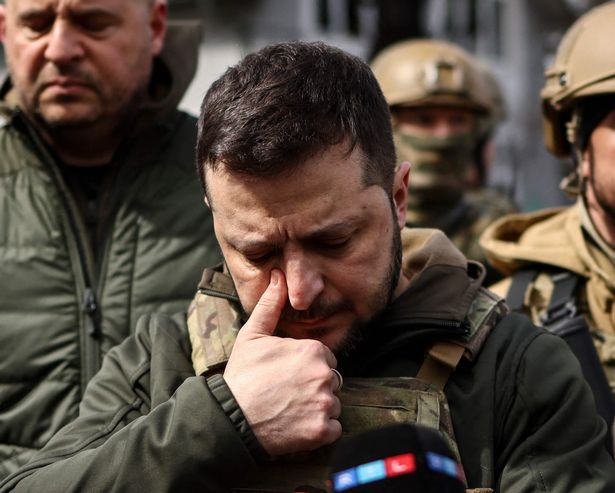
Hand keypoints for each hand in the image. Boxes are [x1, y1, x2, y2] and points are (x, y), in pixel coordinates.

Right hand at [223, 270, 341, 455]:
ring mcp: (325, 404)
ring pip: (333, 404)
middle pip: (331, 381)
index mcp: (313, 350)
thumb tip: (278, 276)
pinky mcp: (323, 431)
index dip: (306, 367)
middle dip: (315, 387)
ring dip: (318, 409)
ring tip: (291, 410)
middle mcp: (324, 375)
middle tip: (288, 394)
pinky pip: (333, 429)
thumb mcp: (252, 335)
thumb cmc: (241, 375)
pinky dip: (320, 431)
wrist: (230, 418)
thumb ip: (271, 305)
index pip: (325, 358)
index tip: (287, 376)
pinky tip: (298, 426)